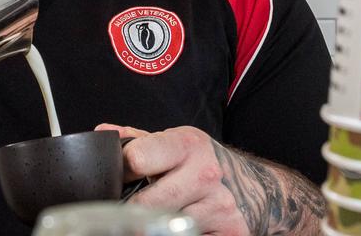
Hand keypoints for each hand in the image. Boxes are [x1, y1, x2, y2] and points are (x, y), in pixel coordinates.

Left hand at [97, 124, 323, 235]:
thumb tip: (103, 134)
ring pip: (163, 225)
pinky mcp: (228, 233)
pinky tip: (175, 225)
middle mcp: (205, 174)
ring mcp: (218, 206)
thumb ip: (138, 141)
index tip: (118, 179)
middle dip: (132, 208)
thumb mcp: (176, 143)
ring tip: (155, 216)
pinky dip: (174, 233)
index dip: (120, 172)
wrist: (257, 188)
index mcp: (187, 144)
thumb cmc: (206, 164)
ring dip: (154, 224)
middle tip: (129, 208)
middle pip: (145, 204)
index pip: (136, 159)